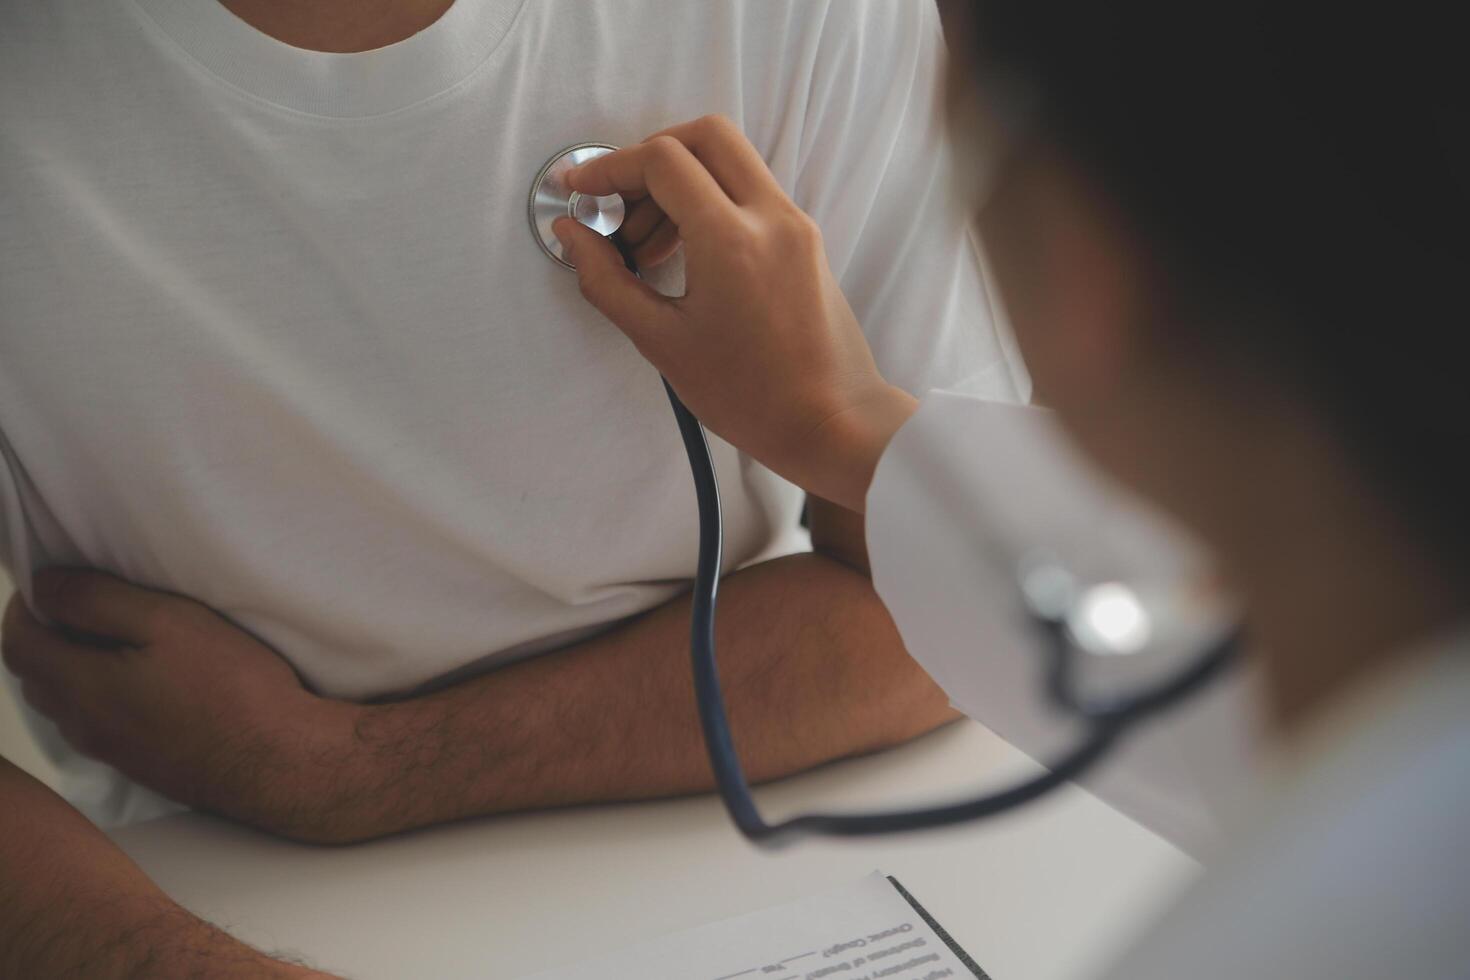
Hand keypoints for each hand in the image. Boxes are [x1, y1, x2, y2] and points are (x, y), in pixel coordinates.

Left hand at [1, 568, 360, 840]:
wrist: (280, 762)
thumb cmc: (232, 688)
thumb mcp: (168, 621)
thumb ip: (97, 600)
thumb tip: (43, 588)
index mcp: (82, 687)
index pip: (17, 644)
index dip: (24, 607)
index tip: (52, 584)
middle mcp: (86, 727)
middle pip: (37, 677)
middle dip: (48, 637)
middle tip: (89, 606)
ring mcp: (115, 753)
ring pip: (70, 706)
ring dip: (78, 670)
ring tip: (124, 642)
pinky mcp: (146, 767)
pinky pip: (104, 727)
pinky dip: (107, 698)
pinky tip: (153, 684)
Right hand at [556, 115, 916, 512]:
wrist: (833, 424)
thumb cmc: (751, 397)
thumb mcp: (662, 343)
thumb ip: (607, 281)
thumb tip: (571, 233)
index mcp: (732, 240)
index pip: (664, 161)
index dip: (610, 166)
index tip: (580, 189)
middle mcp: (771, 217)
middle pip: (704, 136)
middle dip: (650, 158)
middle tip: (619, 207)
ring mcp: (795, 224)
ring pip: (730, 161)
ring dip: (680, 183)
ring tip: (646, 249)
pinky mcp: (805, 240)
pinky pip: (750, 192)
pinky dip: (710, 202)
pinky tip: (683, 255)